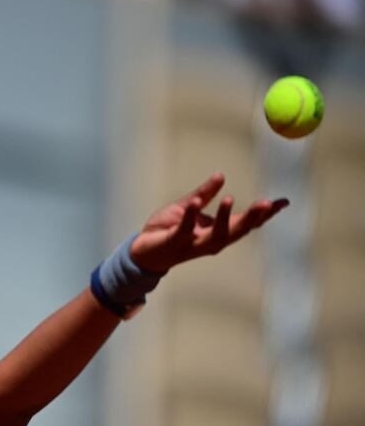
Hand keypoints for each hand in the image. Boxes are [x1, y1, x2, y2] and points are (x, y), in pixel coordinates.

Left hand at [130, 172, 288, 273]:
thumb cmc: (167, 230)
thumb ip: (204, 193)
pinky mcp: (174, 243)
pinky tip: (196, 202)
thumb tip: (221, 175)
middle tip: (267, 204)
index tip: (283, 202)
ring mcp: (193, 244)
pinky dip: (191, 216)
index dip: (265, 214)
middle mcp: (210, 241)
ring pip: (216, 236)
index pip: (246, 223)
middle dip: (253, 218)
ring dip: (224, 218)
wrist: (142, 251)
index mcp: (216, 231)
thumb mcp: (187, 206)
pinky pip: (184, 230)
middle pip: (237, 231)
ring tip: (230, 199)